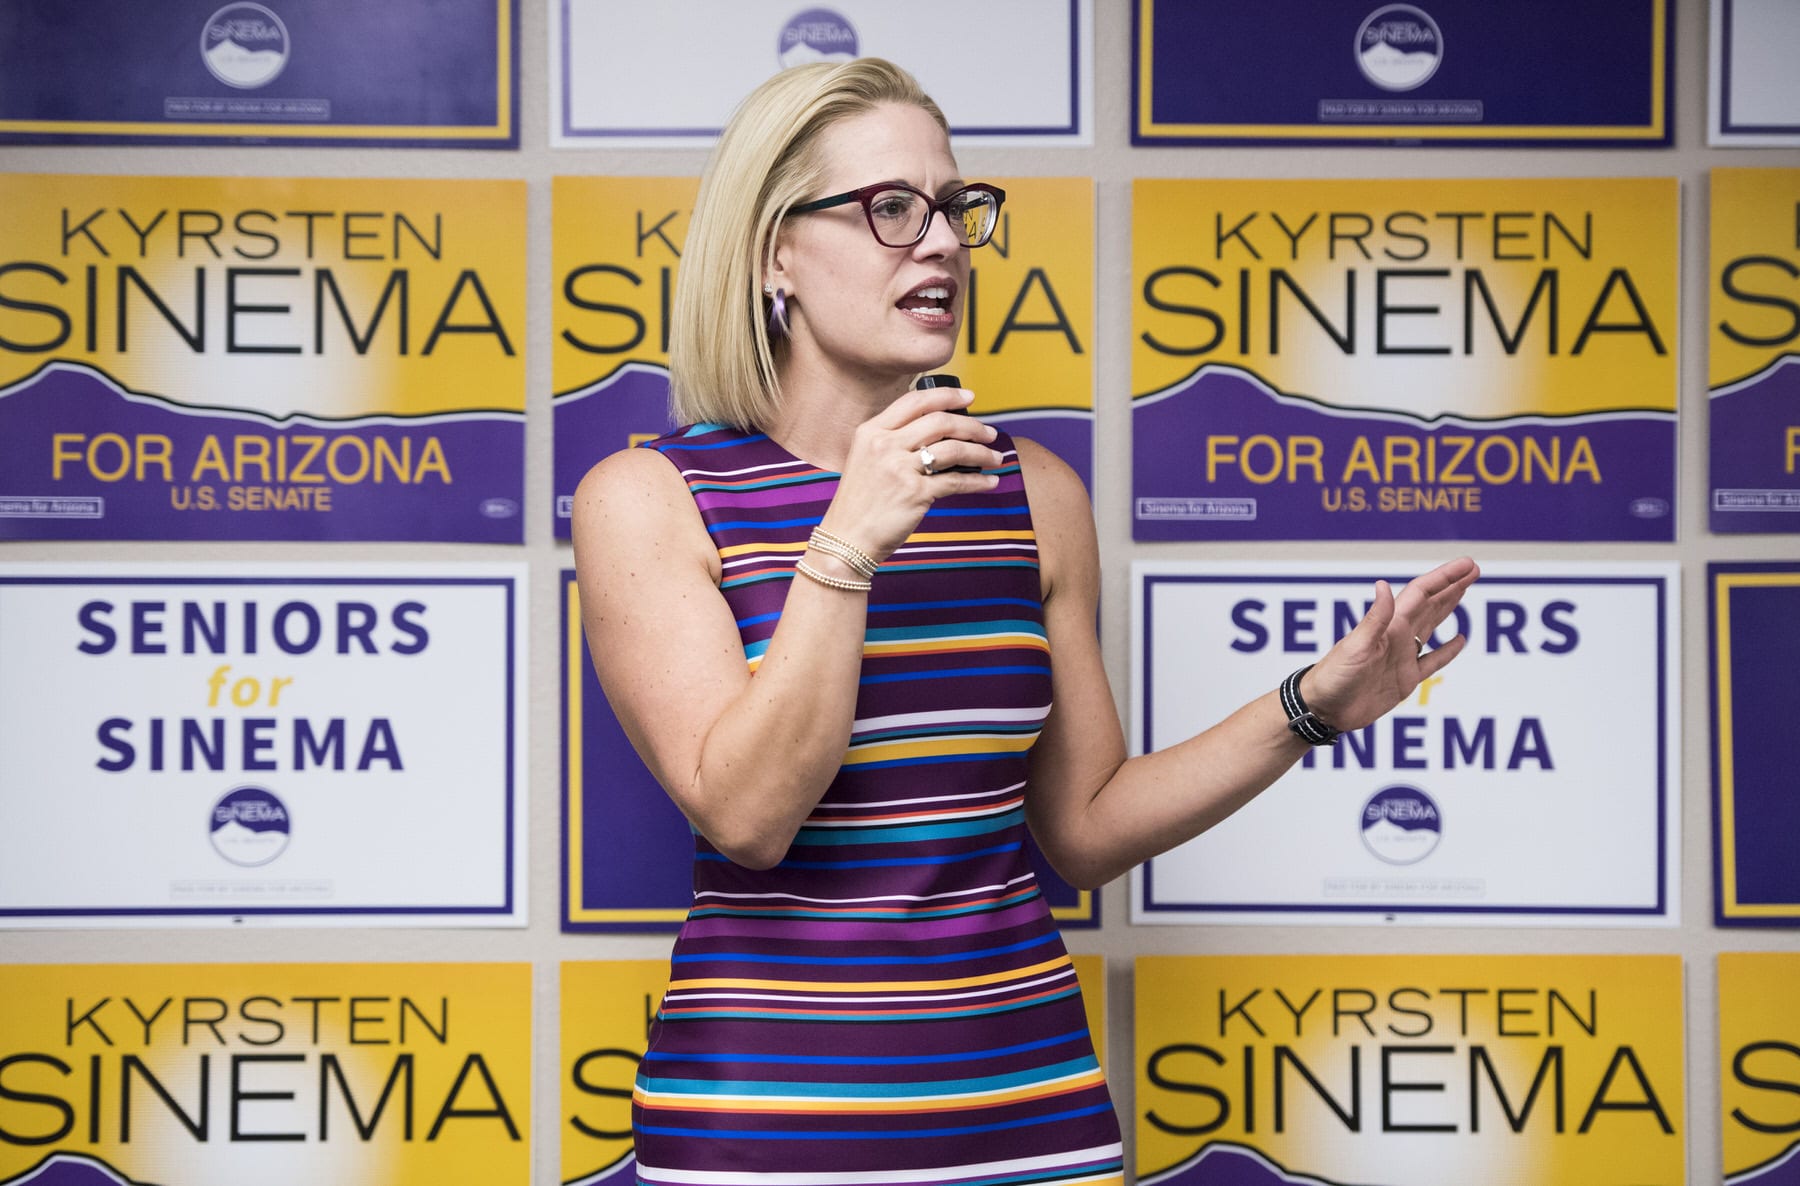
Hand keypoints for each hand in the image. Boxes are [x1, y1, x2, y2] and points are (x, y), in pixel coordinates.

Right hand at [819, 386, 1004, 562]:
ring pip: (953, 449)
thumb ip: (891, 440)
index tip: (969, 397)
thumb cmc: (859, 502)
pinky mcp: (915, 493)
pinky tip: (990, 482)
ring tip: (994, 457)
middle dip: (972, 426)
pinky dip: (978, 482)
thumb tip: (935, 429)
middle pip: (940, 422)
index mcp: (871, 431)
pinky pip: (956, 481)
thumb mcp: (864, 459)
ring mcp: (900, 468)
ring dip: (981, 452)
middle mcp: (884, 445)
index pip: (915, 401)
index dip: (947, 395)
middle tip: (990, 433)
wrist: (846, 538)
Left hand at [1299, 557, 1480, 732]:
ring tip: (1465, 590)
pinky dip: (1447, 651)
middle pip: (1430, 604)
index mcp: (1389, 626)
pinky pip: (1432, 661)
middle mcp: (1397, 637)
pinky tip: (1459, 640)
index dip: (1445, 577)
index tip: (1468, 564)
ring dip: (1449, 607)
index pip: (1422, 594)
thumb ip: (1375, 619)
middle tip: (1473, 569)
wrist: (1323, 709)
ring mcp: (1402, 657)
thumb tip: (1383, 584)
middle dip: (1452, 586)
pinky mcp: (1405, 679)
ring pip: (1432, 625)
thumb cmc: (1334, 676)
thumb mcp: (1356, 646)